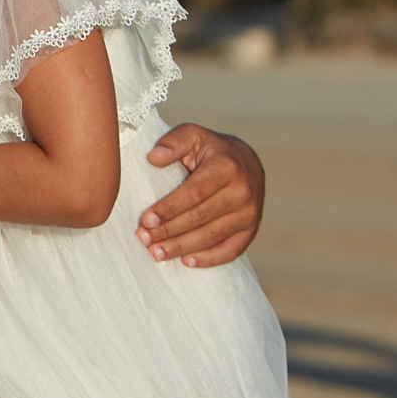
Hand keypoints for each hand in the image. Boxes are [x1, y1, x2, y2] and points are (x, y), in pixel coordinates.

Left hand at [135, 124, 263, 266]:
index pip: (194, 193)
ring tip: (156, 253)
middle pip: (201, 218)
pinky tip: (186, 261)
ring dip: (182, 247)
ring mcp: (250, 213)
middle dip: (169, 231)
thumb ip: (173, 142)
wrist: (246, 162)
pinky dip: (208, 259)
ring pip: (212, 236)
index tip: (146, 220)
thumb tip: (154, 157)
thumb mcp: (193, 135)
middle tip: (144, 239)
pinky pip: (230, 250)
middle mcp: (243, 191)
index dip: (169, 208)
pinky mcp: (252, 230)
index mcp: (227, 166)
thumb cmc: (211, 150)